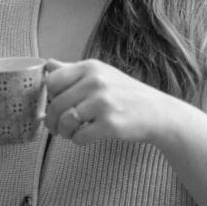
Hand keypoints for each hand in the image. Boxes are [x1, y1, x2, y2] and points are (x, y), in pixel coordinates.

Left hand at [44, 58, 166, 144]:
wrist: (159, 113)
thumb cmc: (127, 94)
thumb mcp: (102, 74)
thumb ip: (73, 70)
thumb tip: (47, 64)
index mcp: (91, 67)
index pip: (52, 81)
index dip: (49, 97)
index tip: (55, 105)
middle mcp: (95, 82)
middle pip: (55, 104)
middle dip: (52, 120)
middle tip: (56, 127)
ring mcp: (103, 103)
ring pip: (65, 121)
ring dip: (64, 132)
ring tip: (70, 133)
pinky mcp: (110, 124)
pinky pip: (79, 137)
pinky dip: (78, 140)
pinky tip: (86, 137)